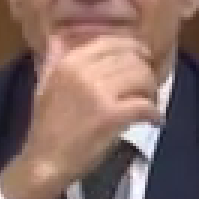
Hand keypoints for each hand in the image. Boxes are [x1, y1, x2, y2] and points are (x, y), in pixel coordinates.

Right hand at [21, 34, 162, 185]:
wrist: (44, 161)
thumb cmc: (48, 126)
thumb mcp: (45, 85)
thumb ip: (55, 58)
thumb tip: (58, 36)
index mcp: (69, 61)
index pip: (114, 42)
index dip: (136, 48)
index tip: (145, 58)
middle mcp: (83, 71)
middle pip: (133, 60)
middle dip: (147, 73)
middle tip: (148, 89)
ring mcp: (98, 93)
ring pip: (142, 78)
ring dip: (152, 93)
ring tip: (150, 105)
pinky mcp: (111, 115)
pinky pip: (145, 105)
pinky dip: (154, 113)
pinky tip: (153, 120)